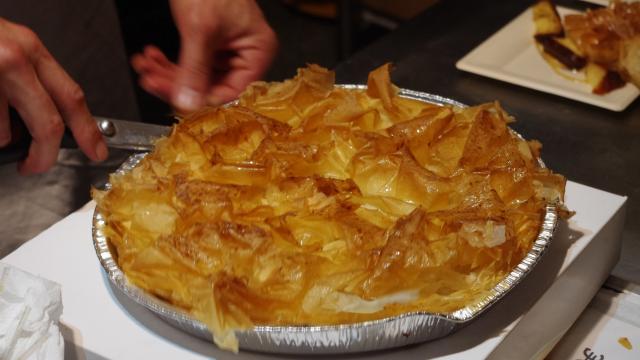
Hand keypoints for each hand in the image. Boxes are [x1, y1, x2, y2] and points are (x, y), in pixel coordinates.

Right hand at [0, 18, 106, 174]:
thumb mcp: (10, 49)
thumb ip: (32, 80)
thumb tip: (53, 123)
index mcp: (29, 50)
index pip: (71, 97)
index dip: (87, 130)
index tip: (95, 150)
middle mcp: (12, 60)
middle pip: (47, 126)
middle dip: (43, 156)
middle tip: (34, 165)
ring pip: (4, 134)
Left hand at [131, 0, 277, 111]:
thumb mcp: (200, 29)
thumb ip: (194, 70)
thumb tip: (188, 104)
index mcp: (257, 52)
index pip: (233, 92)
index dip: (202, 98)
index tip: (176, 98)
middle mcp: (246, 55)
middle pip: (210, 86)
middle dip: (175, 82)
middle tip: (151, 79)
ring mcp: (228, 51)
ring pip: (195, 77)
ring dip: (166, 73)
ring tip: (145, 65)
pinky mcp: (210, 47)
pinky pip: (189, 64)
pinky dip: (168, 62)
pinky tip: (152, 56)